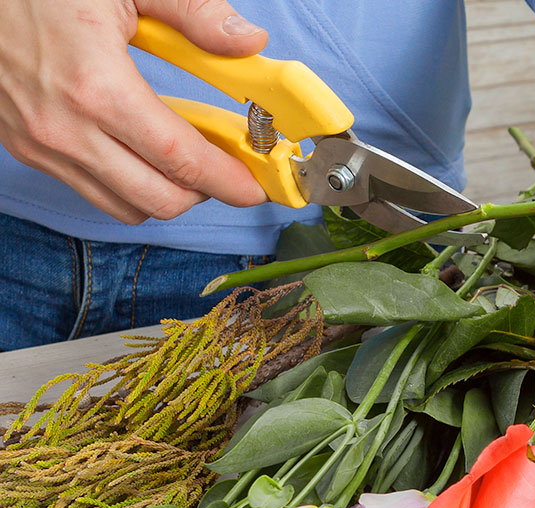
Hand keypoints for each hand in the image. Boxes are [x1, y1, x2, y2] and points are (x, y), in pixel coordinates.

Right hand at [0, 0, 268, 223]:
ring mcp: (42, 145)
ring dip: (166, 193)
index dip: (228, 181)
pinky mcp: (25, 149)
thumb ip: (192, 12)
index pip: (181, 159)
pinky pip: (93, 191)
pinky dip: (128, 185)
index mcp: (97, 89)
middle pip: (160, 199)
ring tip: (185, 160)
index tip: (255, 186)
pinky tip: (142, 152)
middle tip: (227, 169)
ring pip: (127, 207)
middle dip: (204, 192)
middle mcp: (66, 129)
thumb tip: (249, 41)